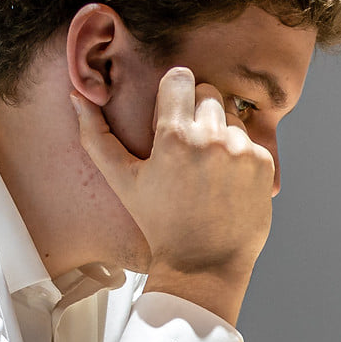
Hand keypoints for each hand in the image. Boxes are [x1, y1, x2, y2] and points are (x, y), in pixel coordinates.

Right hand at [74, 67, 274, 322]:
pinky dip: (240, 155)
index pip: (181, 77)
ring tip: (206, 168)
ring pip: (232, 116)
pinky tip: (226, 182)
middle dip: (197, 111)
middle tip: (187, 145)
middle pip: (209, 92)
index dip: (175, 91)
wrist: (204, 264)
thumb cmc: (158, 222)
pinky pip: (252, 141)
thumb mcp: (123, 180)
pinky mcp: (264, 164)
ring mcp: (241, 151)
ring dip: (220, 133)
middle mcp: (212, 138)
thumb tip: (76, 96)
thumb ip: (96, 135)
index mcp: (175, 136)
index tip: (171, 109)